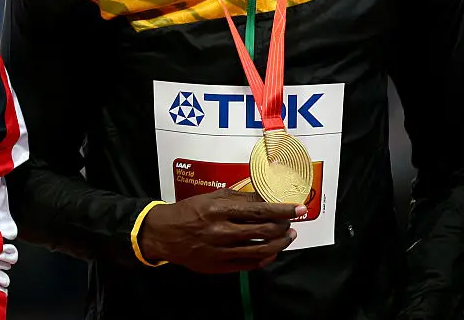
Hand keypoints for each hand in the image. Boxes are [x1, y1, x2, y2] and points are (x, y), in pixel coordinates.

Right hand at [138, 189, 304, 272]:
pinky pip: (251, 264)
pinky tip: (272, 251)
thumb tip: (264, 198)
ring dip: (280, 243)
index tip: (298, 208)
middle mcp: (222, 231)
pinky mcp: (221, 266)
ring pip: (261, 249)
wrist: (165, 234)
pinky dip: (266, 257)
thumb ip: (237, 198)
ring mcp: (222, 251)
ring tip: (288, 236)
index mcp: (219, 210)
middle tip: (292, 222)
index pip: (259, 210)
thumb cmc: (188, 212)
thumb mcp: (210, 198)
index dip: (282, 210)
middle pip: (264, 230)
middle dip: (284, 226)